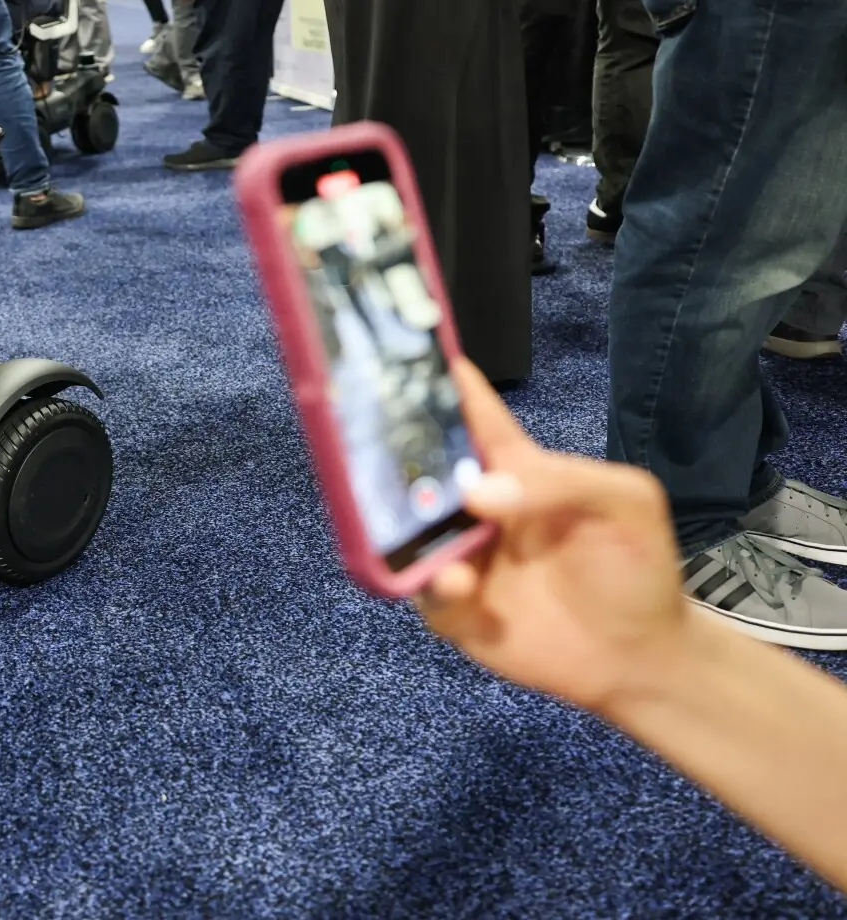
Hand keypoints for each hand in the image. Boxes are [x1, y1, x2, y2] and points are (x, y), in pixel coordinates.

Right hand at [415, 360, 694, 716]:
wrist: (641, 657)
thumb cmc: (636, 567)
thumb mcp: (624, 502)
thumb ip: (562, 482)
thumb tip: (478, 493)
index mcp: (516, 472)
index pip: (474, 420)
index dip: (444, 388)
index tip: (405, 355)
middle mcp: (477, 510)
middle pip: (423, 473)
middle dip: (395, 457)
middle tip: (371, 447)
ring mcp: (462, 559)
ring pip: (410, 533)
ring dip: (410, 530)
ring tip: (428, 533)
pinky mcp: (456, 611)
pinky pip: (424, 593)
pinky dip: (434, 588)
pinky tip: (460, 585)